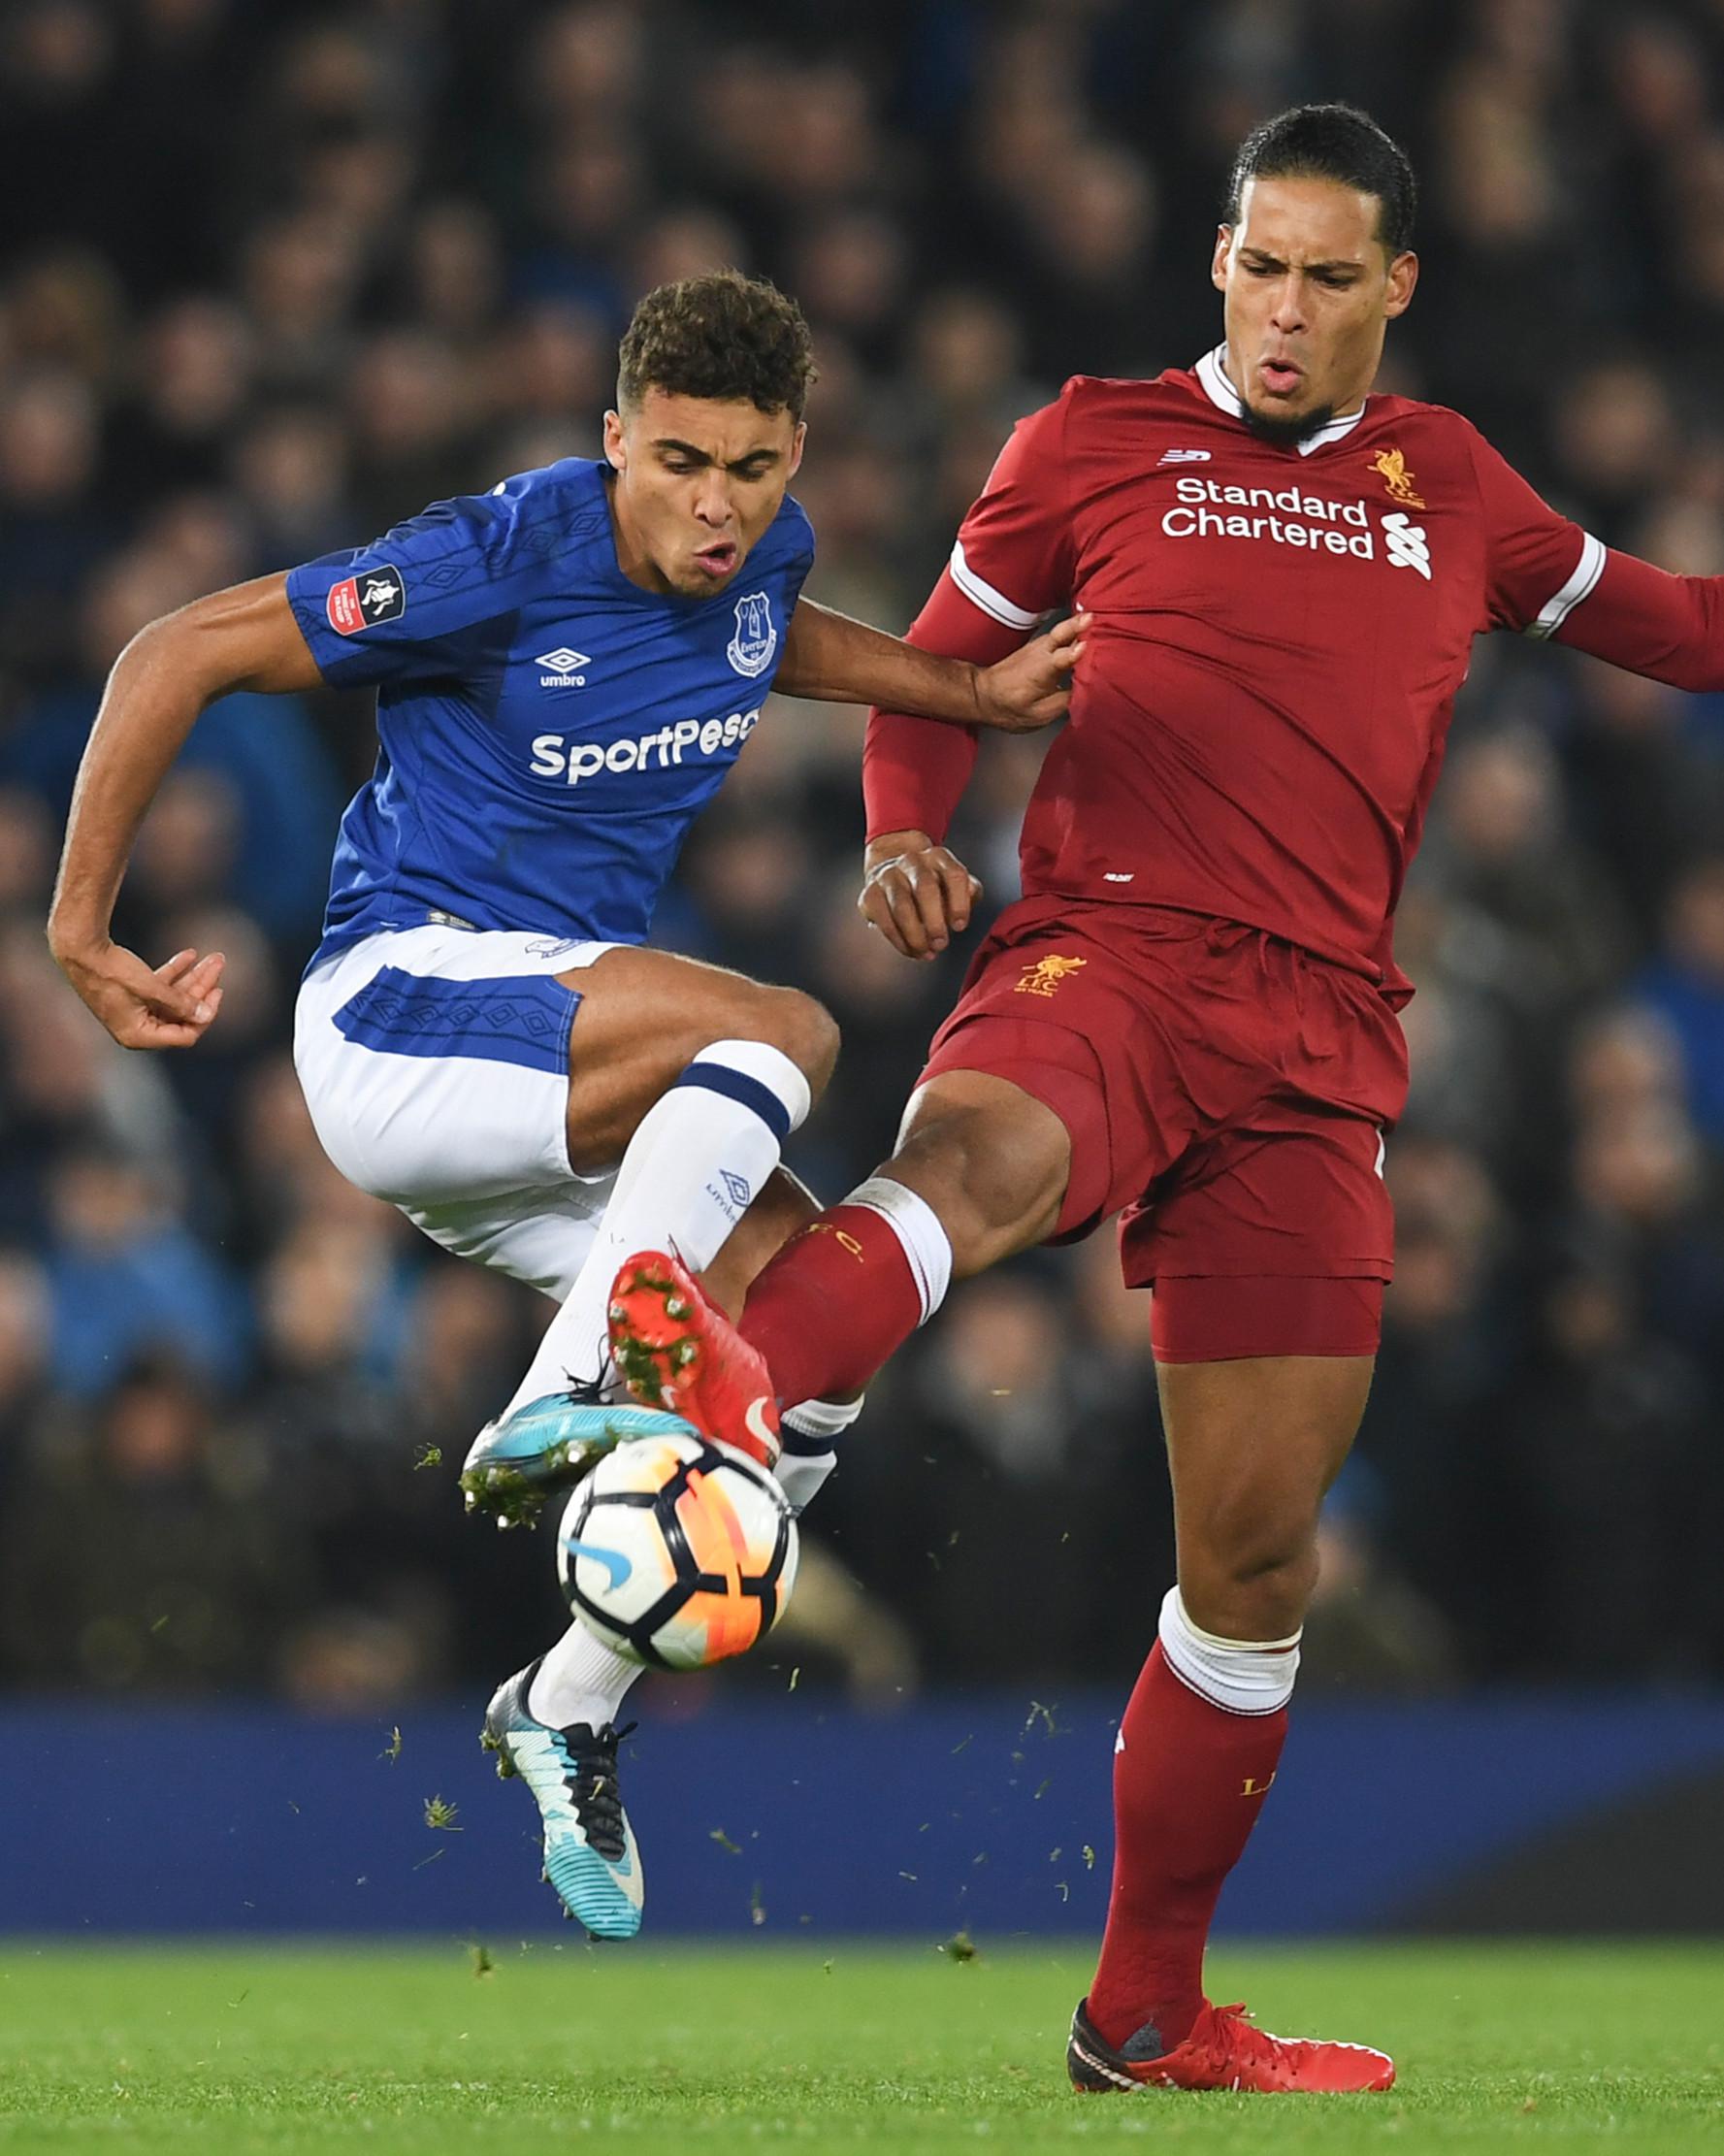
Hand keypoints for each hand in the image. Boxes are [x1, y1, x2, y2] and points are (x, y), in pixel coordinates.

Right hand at [52, 935, 225, 1049]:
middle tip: (219, 963)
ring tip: (213, 956)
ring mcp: (134, 1011)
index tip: (218, 991)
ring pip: (174, 998)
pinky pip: (160, 987)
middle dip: (203, 988)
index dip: (205, 1015)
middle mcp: (137, 1028)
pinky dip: (175, 972)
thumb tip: (205, 1015)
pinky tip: (190, 954)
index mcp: (139, 1035)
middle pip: (182, 1014)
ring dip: (194, 977)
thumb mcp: (151, 988)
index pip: (185, 1034)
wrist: (79, 948)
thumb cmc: (113, 971)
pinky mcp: (131, 995)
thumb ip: (180, 1004)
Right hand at [858, 830, 981, 960]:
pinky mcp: (870, 893)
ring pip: (902, 906)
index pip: (954, 875)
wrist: (893, 873)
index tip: (959, 927)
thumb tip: (970, 897)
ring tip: (926, 952)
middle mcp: (912, 860)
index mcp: (938, 857)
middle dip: (934, 921)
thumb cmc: (932, 885)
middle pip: (925, 888)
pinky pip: (884, 920)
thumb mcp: (954, 885)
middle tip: (940, 944)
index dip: (959, 903)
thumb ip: (969, 892)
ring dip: (915, 935)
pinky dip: (899, 940)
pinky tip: (910, 950)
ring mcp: (888, 875)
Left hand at [971, 612, 1089, 732]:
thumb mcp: (1039, 714)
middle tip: (1093, 618)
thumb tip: (1087, 690)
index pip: (1060, 659)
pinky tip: (1087, 625)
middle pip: (1061, 634)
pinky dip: (1076, 627)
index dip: (1073, 654)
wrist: (984, 694)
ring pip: (1062, 630)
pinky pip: (1062, 632)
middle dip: (1077, 626)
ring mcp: (1041, 645)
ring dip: (1079, 623)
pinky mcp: (1041, 644)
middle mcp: (1041, 653)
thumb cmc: (1010, 707)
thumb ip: (1065, 701)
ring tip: (1096, 618)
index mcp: (1040, 671)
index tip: (1084, 648)